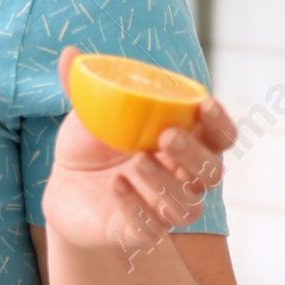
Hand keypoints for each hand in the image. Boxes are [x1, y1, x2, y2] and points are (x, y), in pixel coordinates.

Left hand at [40, 45, 235, 262]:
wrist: (63, 187)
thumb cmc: (91, 143)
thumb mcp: (88, 110)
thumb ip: (84, 84)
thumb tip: (69, 52)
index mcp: (184, 143)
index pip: (221, 138)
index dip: (221, 123)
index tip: (204, 103)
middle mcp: (182, 178)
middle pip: (212, 173)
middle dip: (193, 153)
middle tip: (165, 135)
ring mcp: (163, 208)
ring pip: (189, 208)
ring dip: (167, 184)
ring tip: (136, 160)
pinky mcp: (138, 232)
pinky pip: (151, 230)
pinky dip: (136, 206)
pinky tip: (115, 185)